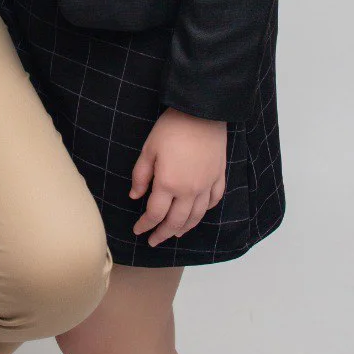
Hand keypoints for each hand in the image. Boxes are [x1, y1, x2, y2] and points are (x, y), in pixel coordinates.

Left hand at [130, 107, 226, 245]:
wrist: (201, 112)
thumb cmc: (171, 128)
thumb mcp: (148, 149)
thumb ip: (141, 175)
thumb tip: (135, 196)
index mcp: (168, 184)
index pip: (155, 214)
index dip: (145, 225)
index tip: (138, 230)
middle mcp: (189, 191)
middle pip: (176, 221)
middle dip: (163, 234)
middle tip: (154, 241)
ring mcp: (206, 186)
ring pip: (196, 216)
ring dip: (184, 228)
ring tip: (175, 234)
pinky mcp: (218, 177)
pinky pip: (213, 201)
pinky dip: (205, 211)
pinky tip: (199, 213)